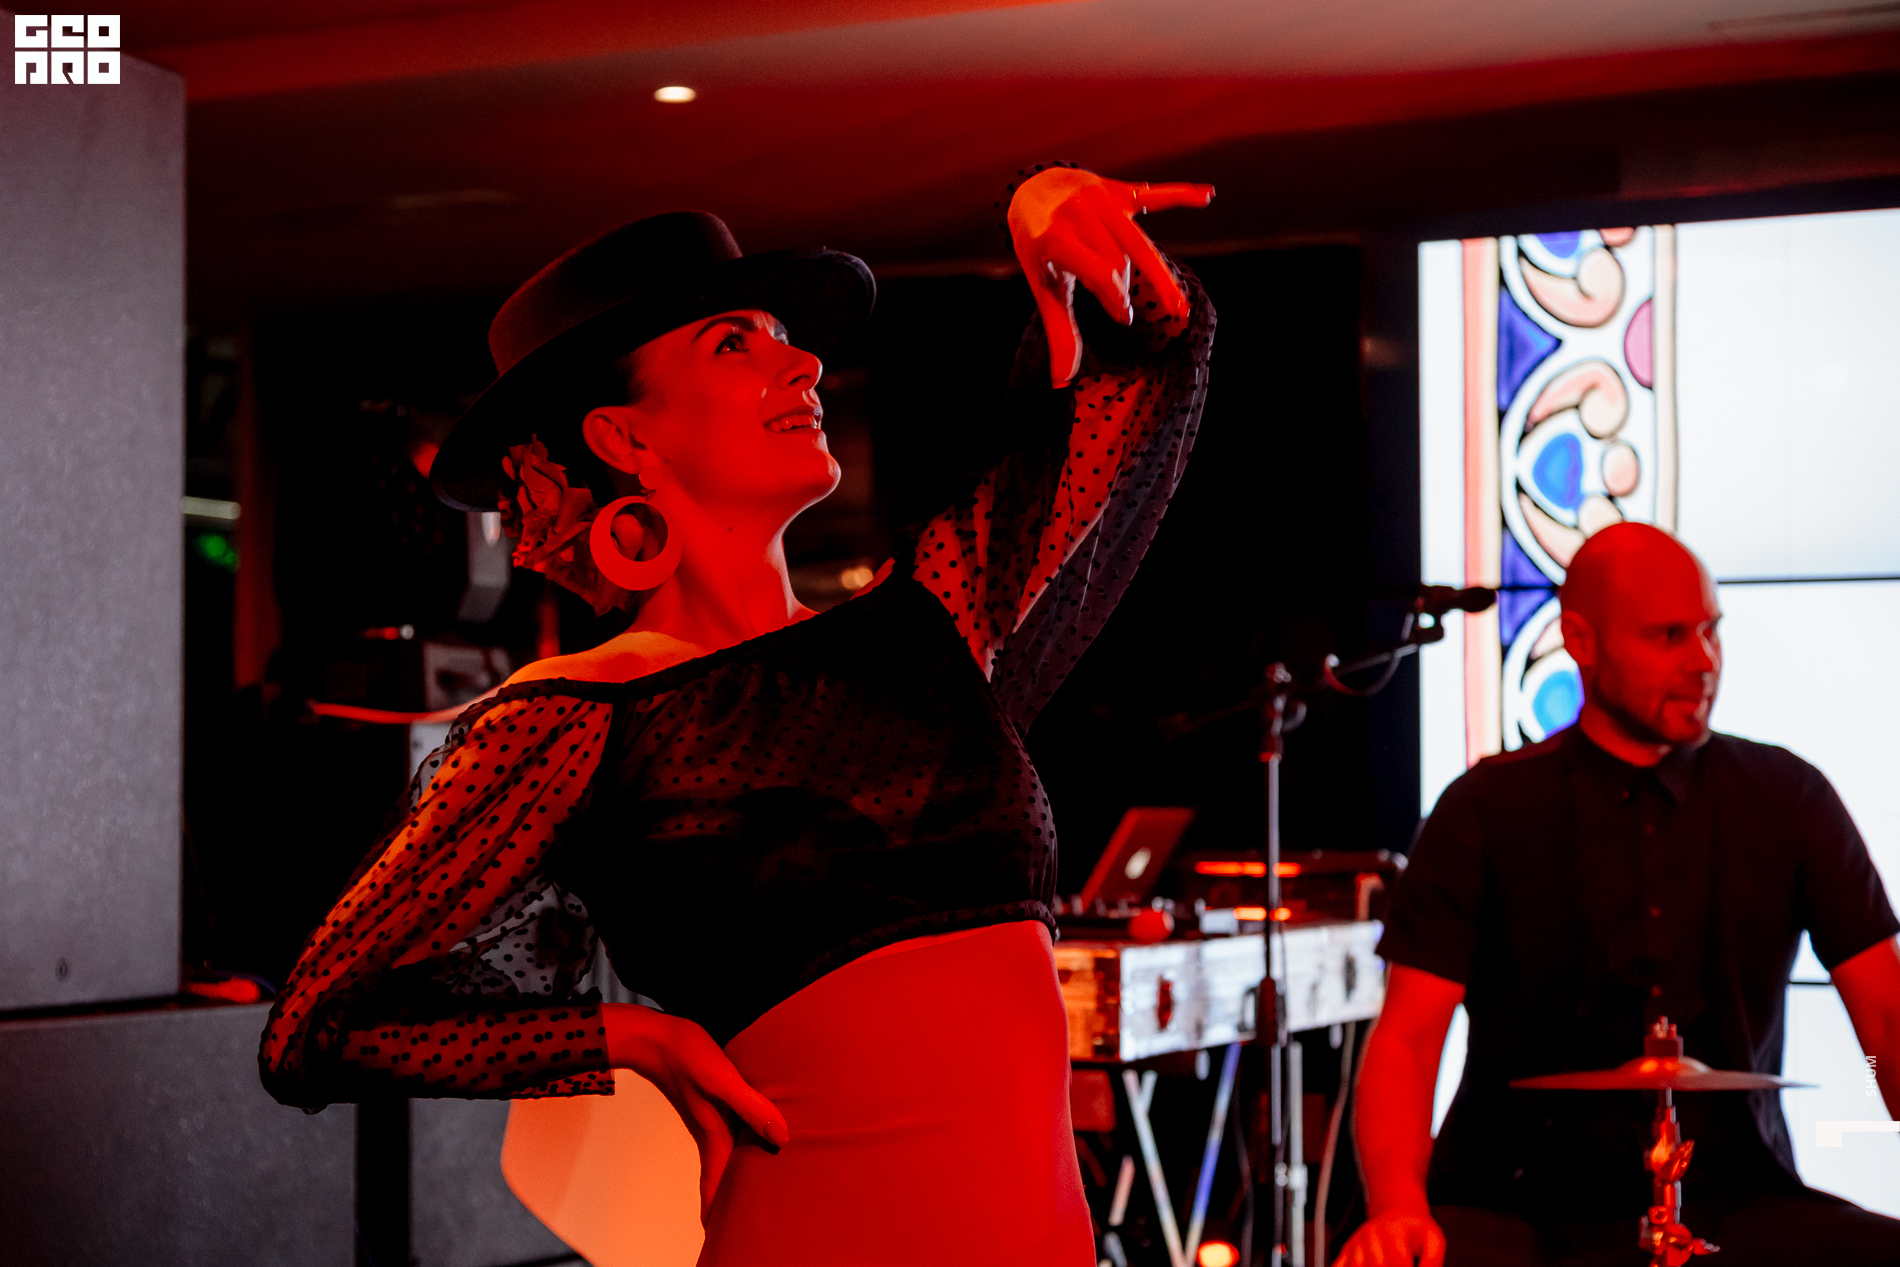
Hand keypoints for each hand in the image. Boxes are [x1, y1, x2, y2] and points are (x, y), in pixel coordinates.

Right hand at [602, 1003, 789, 1223]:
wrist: (654, 1035)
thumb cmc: (685, 1055)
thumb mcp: (721, 1079)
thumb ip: (751, 1106)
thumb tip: (781, 1137)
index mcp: (714, 1137)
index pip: (715, 1191)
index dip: (719, 1218)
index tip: (726, 1240)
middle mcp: (713, 1134)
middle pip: (724, 1181)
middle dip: (734, 1205)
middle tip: (750, 1223)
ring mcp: (712, 1121)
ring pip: (729, 1160)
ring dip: (741, 1176)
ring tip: (761, 1191)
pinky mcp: (714, 1105)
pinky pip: (733, 1135)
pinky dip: (745, 1146)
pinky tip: (758, 1139)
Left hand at [1006, 167, 1212, 387]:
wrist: (1033, 192)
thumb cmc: (1041, 250)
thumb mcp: (1045, 288)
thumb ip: (1059, 331)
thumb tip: (1060, 381)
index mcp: (1055, 239)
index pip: (1100, 273)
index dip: (1116, 300)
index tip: (1123, 317)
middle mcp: (1077, 214)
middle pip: (1120, 259)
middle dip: (1127, 288)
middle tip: (1133, 310)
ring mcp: (1099, 198)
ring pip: (1137, 240)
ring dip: (1156, 273)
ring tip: (1177, 305)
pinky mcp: (1118, 189)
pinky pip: (1154, 195)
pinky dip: (1180, 195)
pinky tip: (1207, 196)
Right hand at [1336, 1210, 1447, 1266]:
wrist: (1397, 1212)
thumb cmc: (1416, 1230)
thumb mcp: (1433, 1240)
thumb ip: (1433, 1262)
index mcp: (1393, 1233)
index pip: (1398, 1264)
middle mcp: (1370, 1237)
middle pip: (1376, 1266)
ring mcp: (1355, 1244)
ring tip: (1382, 1266)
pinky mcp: (1346, 1252)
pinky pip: (1338, 1266)